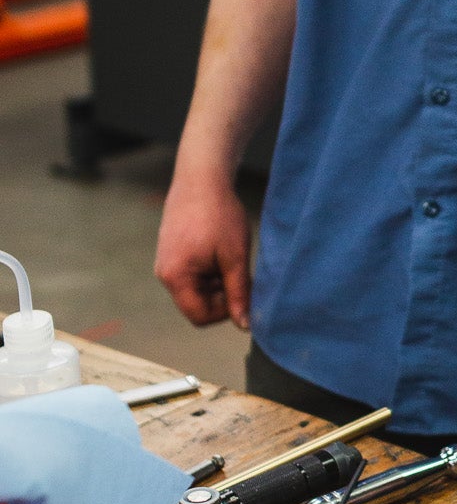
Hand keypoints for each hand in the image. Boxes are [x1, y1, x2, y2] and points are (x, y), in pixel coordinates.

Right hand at [154, 168, 252, 327]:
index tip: (242, 292)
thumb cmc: (219, 215)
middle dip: (222, 295)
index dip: (225, 312)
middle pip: (197, 305)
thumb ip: (239, 293)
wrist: (201, 177)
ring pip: (197, 289)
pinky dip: (210, 270)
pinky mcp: (171, 252)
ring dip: (218, 282)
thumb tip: (245, 326)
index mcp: (176, 277)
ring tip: (230, 256)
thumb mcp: (235, 258)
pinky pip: (192, 274)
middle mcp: (164, 273)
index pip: (200, 317)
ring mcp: (166, 262)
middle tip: (240, 272)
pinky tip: (220, 249)